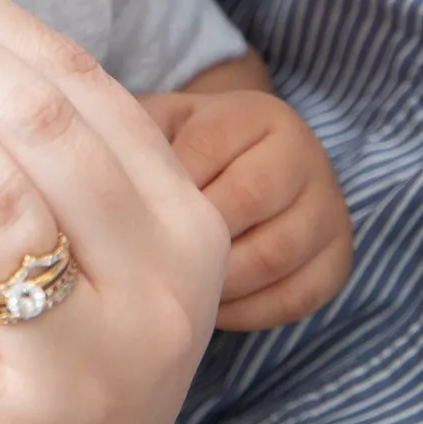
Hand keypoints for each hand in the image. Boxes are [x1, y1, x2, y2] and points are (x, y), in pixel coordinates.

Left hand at [142, 88, 351, 331]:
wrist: (241, 173)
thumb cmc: (180, 151)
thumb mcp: (156, 126)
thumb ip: (128, 133)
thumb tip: (83, 159)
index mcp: (256, 113)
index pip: (207, 146)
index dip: (159, 186)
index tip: (124, 212)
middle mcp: (305, 154)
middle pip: (246, 200)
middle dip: (190, 236)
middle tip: (144, 261)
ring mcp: (330, 209)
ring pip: (275, 254)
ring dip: (218, 280)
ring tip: (172, 288)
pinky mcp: (339, 262)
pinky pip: (298, 297)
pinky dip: (249, 311)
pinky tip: (208, 311)